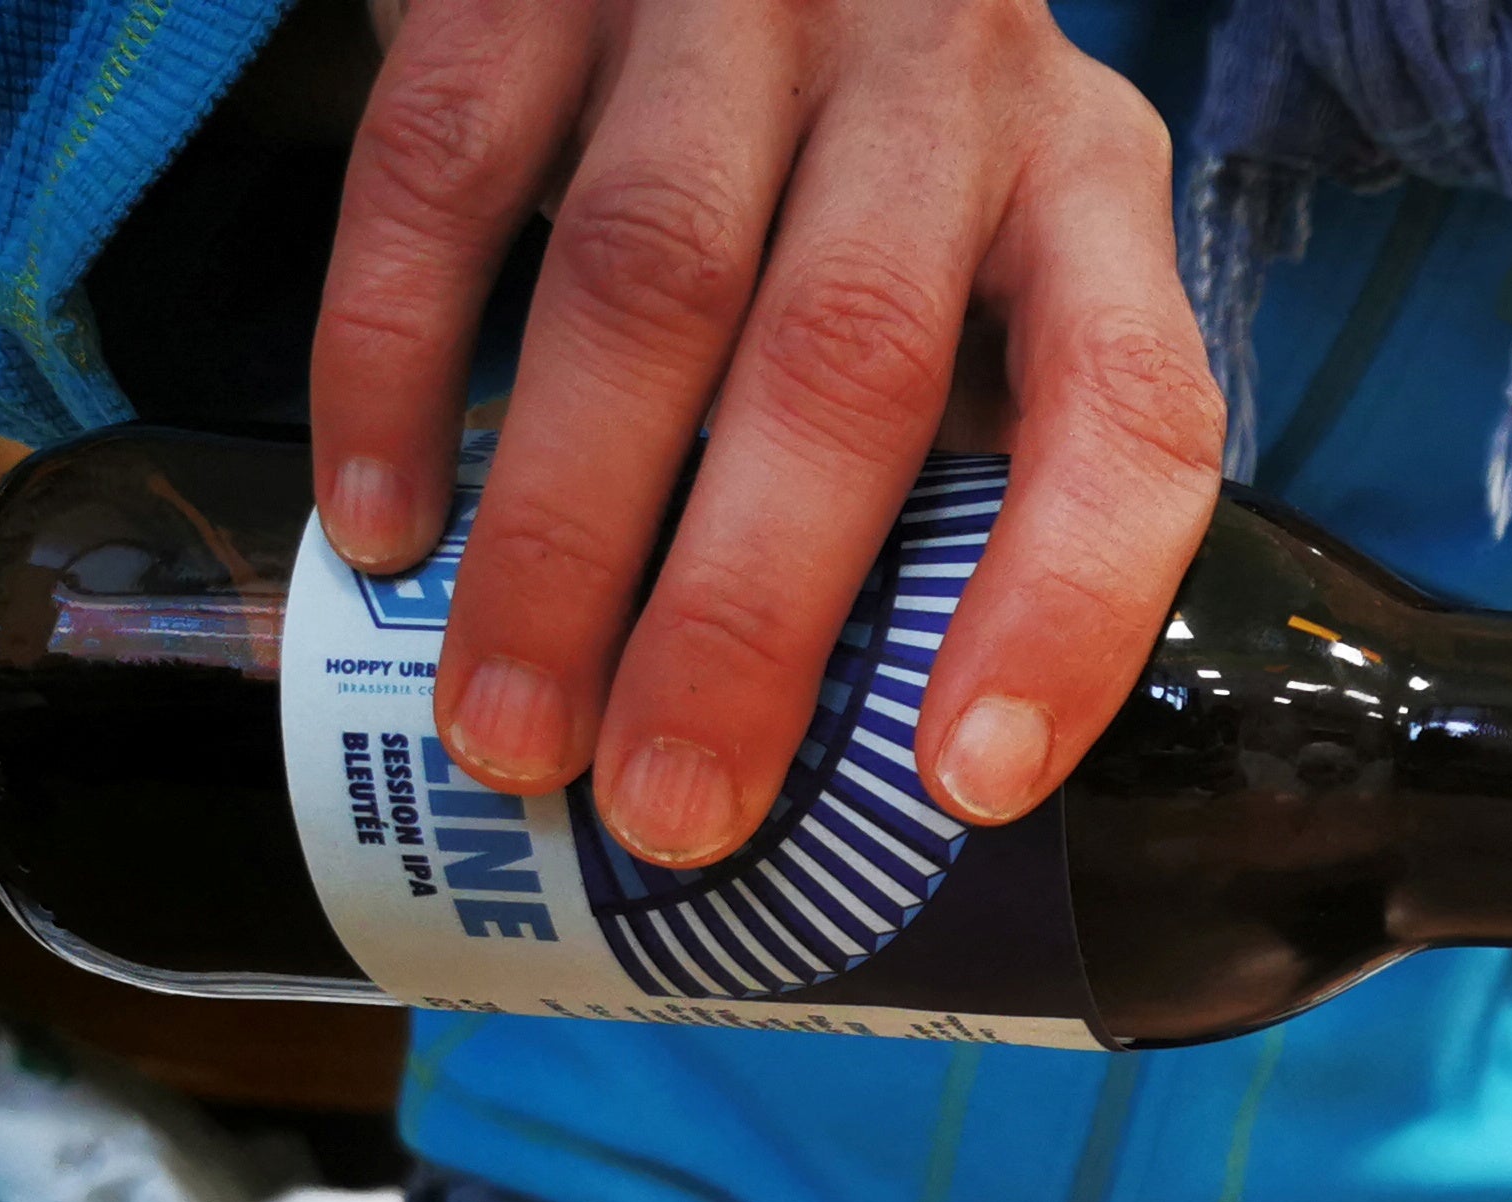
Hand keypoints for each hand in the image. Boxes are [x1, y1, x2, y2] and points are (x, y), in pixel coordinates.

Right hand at [314, 0, 1225, 865]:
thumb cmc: (862, 163)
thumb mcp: (977, 272)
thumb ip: (951, 456)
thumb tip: (864, 769)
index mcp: (1088, 187)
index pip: (1130, 411)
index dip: (1066, 608)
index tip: (961, 785)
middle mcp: (939, 78)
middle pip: (850, 364)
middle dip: (749, 618)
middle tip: (670, 810)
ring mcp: (732, 3)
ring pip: (647, 284)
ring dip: (569, 536)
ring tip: (512, 731)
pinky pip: (444, 175)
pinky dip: (396, 367)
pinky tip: (381, 534)